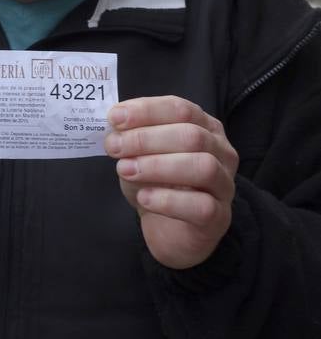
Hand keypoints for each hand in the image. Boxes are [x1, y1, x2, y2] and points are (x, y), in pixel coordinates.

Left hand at [105, 96, 238, 269]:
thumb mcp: (141, 155)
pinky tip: (144, 197)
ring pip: (203, 167)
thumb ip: (131, 138)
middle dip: (147, 138)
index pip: (180, 109)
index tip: (115, 117)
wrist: (171, 230)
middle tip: (114, 146)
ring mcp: (224, 184)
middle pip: (192, 135)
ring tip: (126, 170)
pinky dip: (169, 200)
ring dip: (158, 165)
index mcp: (204, 126)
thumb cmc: (158, 182)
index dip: (147, 111)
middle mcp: (221, 151)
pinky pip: (202, 206)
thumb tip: (115, 126)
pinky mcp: (220, 217)